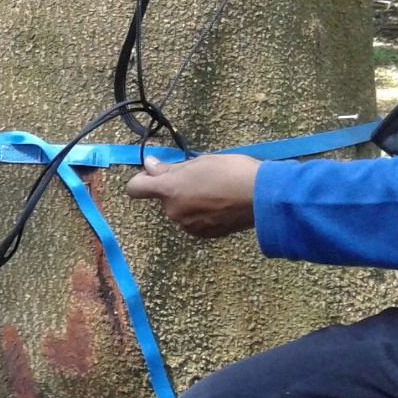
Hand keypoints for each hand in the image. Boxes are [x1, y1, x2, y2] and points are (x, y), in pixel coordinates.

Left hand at [126, 153, 260, 238]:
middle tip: (200, 177)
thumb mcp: (199, 162)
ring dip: (190, 202)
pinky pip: (194, 221)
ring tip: (215, 191)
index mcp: (169, 190)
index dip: (141, 179)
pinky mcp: (203, 235)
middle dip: (176, 188)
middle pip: (164, 198)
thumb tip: (149, 166)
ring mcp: (188, 226)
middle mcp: (173, 212)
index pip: (135, 188)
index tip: (154, 173)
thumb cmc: (231, 172)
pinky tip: (221, 205)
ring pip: (180, 210)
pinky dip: (202, 214)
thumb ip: (170, 168)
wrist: (263, 197)